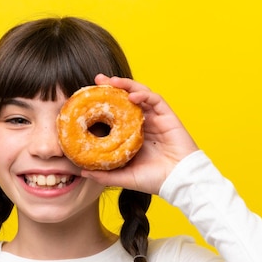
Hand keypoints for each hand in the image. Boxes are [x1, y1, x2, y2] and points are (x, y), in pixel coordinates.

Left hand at [81, 74, 198, 194]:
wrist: (179, 181)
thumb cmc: (155, 180)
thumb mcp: (125, 177)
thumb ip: (105, 175)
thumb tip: (82, 172)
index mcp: (132, 135)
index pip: (116, 114)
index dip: (104, 104)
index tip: (87, 99)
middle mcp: (143, 124)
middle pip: (126, 99)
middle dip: (112, 87)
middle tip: (97, 80)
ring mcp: (155, 119)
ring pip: (140, 95)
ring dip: (126, 85)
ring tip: (111, 81)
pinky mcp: (167, 116)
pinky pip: (155, 99)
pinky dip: (143, 94)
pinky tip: (132, 95)